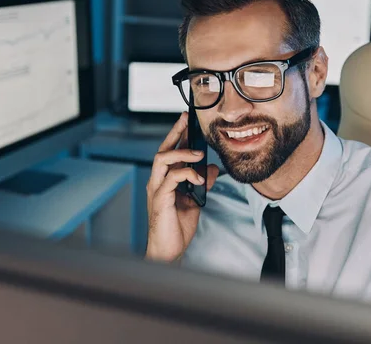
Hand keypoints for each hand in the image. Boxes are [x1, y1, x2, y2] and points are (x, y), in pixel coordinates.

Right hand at [145, 112, 219, 262]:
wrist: (168, 251)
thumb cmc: (176, 228)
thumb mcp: (195, 200)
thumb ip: (202, 183)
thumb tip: (213, 168)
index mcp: (165, 181)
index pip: (170, 152)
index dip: (178, 135)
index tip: (188, 121)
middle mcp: (157, 182)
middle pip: (162, 149)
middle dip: (175, 133)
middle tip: (187, 120)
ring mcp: (156, 189)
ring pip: (162, 159)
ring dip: (181, 152)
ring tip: (198, 153)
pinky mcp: (159, 199)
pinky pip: (171, 178)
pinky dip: (187, 173)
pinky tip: (199, 177)